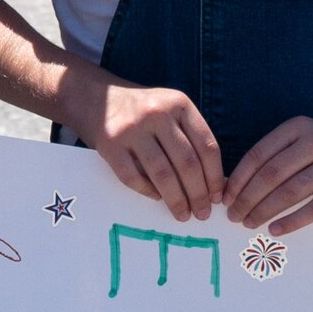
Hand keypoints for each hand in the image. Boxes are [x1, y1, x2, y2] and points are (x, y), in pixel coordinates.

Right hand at [62, 67, 222, 221]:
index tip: (217, 198)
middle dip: (198, 194)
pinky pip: (133, 177)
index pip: (207, 146)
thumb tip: (211, 182)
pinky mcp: (110, 144)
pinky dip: (148, 191)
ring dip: (176, 199)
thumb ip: (189, 135)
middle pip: (187, 163)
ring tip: (183, 214)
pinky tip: (156, 197)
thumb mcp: (170, 109)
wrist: (95, 97)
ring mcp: (131, 129)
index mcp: (178, 104)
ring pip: (162, 173)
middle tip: (202, 213)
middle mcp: (156, 114)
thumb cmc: (141, 109)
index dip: (215, 177)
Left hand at [224, 117, 312, 234]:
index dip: (238, 178)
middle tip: (233, 215)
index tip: (224, 197)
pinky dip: (292, 221)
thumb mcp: (298, 142)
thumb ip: (270, 158)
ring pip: (290, 191)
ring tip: (248, 223)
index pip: (258, 155)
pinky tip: (274, 229)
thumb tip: (229, 186)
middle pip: (271, 174)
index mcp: (296, 128)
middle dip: (247, 198)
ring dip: (264, 210)